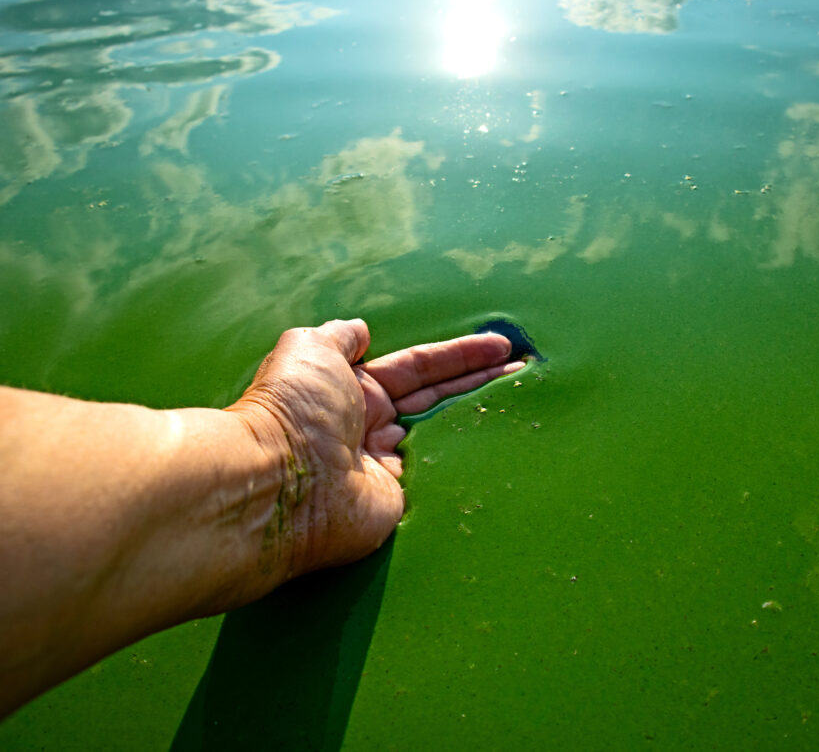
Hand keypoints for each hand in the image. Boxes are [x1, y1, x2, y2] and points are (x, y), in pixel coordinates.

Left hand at [228, 319, 523, 578]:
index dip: (460, 356)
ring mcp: (386, 467)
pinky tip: (499, 450)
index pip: (419, 368)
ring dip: (479, 419)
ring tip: (524, 401)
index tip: (500, 347)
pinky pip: (439, 477)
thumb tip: (358, 329)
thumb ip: (338, 337)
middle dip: (480, 383)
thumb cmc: (293, 410)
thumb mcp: (309, 349)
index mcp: (353, 389)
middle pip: (438, 399)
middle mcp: (370, 426)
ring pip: (442, 437)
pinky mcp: (397, 503)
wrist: (280, 485)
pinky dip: (467, 464)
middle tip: (525, 370)